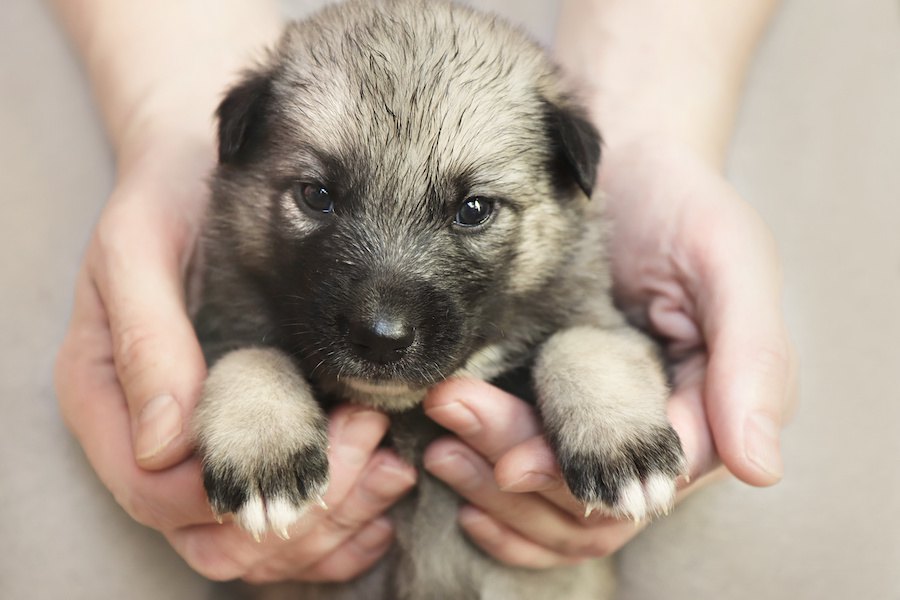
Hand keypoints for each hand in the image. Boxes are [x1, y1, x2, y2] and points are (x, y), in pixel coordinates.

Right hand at [54, 139, 414, 581]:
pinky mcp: (258, 434)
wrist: (201, 174)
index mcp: (108, 402)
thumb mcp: (138, 250)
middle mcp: (154, 439)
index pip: (155, 493)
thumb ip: (145, 338)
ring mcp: (208, 443)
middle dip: (296, 514)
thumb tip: (165, 445)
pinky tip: (388, 482)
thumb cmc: (166, 204)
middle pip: (214, 534)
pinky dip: (342, 515)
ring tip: (390, 466)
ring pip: (257, 540)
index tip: (311, 446)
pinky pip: (292, 513)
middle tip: (368, 449)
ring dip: (329, 521)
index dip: (230, 491)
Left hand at [423, 136, 796, 566]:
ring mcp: (600, 426)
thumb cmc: (683, 205)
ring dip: (492, 491)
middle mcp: (654, 432)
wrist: (625, 165)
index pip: (650, 479)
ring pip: (553, 506)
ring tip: (436, 442)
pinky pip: (526, 483)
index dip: (585, 481)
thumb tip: (759, 469)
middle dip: (520, 475)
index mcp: (708, 410)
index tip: (514, 463)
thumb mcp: (730, 261)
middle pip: (593, 507)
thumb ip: (753, 356)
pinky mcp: (552, 410)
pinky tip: (446, 458)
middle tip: (453, 417)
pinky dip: (485, 490)